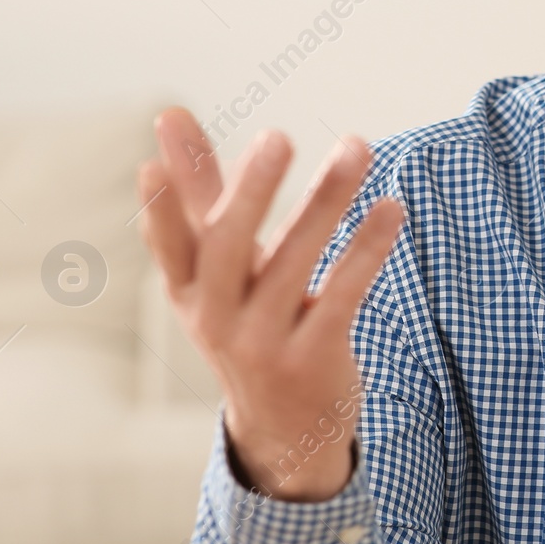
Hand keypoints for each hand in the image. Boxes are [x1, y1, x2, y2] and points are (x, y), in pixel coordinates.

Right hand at [135, 108, 403, 500]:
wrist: (287, 429)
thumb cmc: (248, 320)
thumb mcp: (218, 268)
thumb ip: (200, 192)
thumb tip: (167, 114)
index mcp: (190, 290)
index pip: (169, 244)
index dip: (159, 207)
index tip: (152, 161)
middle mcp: (217, 318)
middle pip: (227, 249)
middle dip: (249, 191)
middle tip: (277, 137)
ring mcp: (263, 343)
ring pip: (293, 264)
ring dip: (326, 200)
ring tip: (357, 146)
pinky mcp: (313, 360)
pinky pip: (341, 296)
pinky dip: (366, 249)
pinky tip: (392, 208)